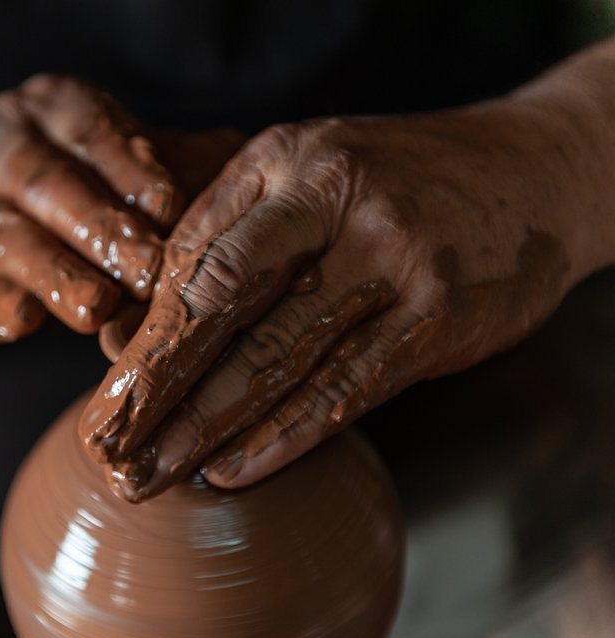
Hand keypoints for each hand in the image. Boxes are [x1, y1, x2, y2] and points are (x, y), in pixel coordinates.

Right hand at [0, 75, 182, 341]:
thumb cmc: (67, 188)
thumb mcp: (114, 160)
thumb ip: (176, 164)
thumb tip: (254, 173)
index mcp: (51, 110)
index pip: (91, 131)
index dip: (130, 168)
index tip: (169, 209)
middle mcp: (1, 147)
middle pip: (49, 186)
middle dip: (101, 232)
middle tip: (149, 275)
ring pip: (8, 238)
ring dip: (55, 275)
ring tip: (96, 310)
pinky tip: (24, 323)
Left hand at [79, 102, 591, 501]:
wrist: (531, 170)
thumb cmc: (393, 184)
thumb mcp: (306, 176)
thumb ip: (230, 238)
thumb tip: (136, 331)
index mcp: (285, 162)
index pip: (192, 258)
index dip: (142, 333)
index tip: (107, 394)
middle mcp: (334, 201)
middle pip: (220, 304)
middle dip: (156, 386)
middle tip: (110, 449)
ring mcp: (392, 256)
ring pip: (277, 356)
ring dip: (207, 426)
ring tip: (156, 474)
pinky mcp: (438, 313)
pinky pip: (345, 389)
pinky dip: (284, 436)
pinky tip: (234, 470)